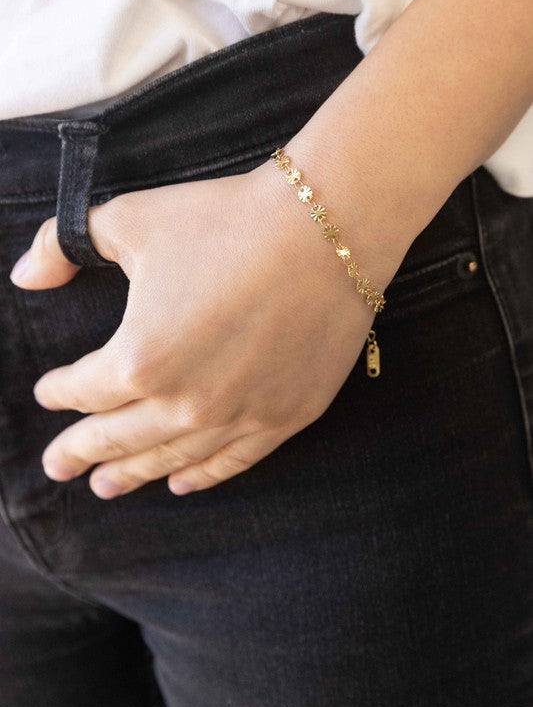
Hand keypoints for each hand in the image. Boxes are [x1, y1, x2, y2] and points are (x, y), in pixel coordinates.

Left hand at [9, 156, 403, 498]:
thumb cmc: (226, 219)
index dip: (59, 391)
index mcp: (140, 358)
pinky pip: (233, 461)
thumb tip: (25, 276)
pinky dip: (202, 476)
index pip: (84, 388)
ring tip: (105, 487)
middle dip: (80, 451)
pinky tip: (180, 484)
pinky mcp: (285, 418)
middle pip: (118, 438)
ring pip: (171, 459)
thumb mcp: (130, 220)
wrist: (328, 229)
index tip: (49, 392)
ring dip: (132, 474)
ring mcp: (239, 416)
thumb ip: (63, 244)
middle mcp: (185, 402)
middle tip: (56, 468)